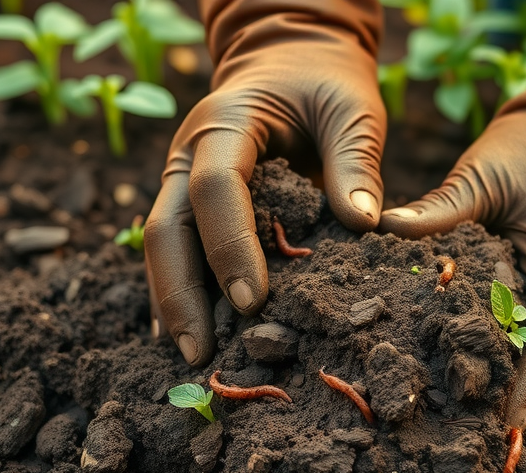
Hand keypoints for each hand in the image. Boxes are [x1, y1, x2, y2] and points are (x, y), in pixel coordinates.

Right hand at [145, 0, 385, 365]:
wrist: (291, 61)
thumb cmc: (324, 83)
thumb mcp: (351, 109)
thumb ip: (356, 162)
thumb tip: (364, 225)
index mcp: (224, 124)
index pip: (215, 187)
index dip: (231, 245)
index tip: (253, 301)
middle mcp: (188, 154)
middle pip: (166, 228)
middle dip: (181, 293)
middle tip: (202, 353)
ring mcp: (181, 180)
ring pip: (162, 246)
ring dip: (174, 303)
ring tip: (195, 359)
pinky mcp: (192, 204)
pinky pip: (179, 251)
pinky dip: (183, 292)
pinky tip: (192, 335)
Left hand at [379, 9, 525, 429]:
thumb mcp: (489, 176)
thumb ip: (443, 210)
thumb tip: (384, 228)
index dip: (511, 401)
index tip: (471, 432)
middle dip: (494, 403)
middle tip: (441, 433)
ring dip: (495, 384)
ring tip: (443, 416)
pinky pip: (524, 337)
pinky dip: (494, 353)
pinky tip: (452, 365)